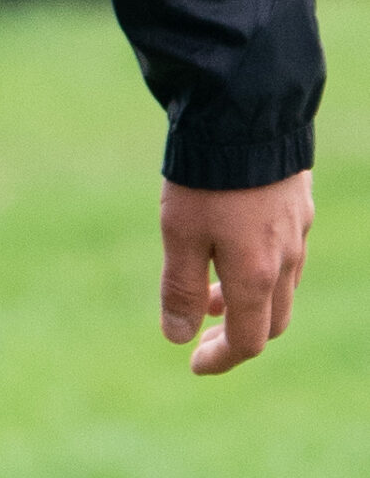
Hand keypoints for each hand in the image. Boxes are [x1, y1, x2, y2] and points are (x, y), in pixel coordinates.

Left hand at [159, 171, 313, 373]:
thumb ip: (182, 287)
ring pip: (281, 285)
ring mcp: (298, 230)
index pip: (248, 341)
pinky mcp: (298, 202)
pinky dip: (261, 267)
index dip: (221, 360)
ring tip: (211, 288)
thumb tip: (178, 336)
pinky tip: (233, 244)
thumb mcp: (181, 232)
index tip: (194, 364)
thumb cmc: (208, 177)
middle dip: (239, 333)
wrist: (248, 113)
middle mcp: (287, 259)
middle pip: (271, 320)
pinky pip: (287, 253)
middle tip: (203, 327)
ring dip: (249, 298)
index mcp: (258, 275)